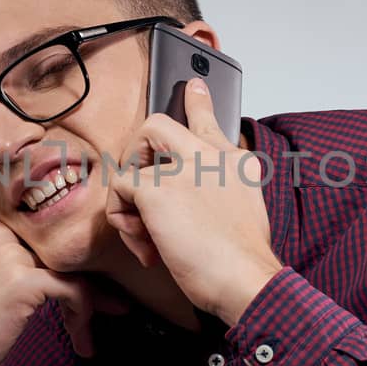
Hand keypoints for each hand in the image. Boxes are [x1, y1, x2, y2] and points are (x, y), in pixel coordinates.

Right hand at [0, 210, 131, 365]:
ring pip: (73, 269)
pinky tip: (81, 340)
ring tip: (85, 333)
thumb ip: (21, 258)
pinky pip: (76, 290)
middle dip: (87, 281)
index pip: (46, 233)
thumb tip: (71, 261)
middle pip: (62, 249)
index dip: (69, 262)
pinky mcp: (23, 280)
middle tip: (102, 307)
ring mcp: (8, 252)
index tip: (88, 288)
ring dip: (88, 305)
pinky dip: (84, 317)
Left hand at [104, 77, 283, 325]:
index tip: (193, 87)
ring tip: (145, 232)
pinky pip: (120, 190)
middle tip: (140, 184)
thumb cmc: (243, 258)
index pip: (209, 120)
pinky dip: (123, 220)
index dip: (198, 102)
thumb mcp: (244, 211)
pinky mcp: (157, 189)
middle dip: (137, 153)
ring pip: (130, 164)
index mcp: (234, 162)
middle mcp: (209, 156)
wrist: (246, 279)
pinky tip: (146, 245)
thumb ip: (220, 191)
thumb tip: (183, 200)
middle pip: (158, 125)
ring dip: (129, 203)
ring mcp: (182, 168)